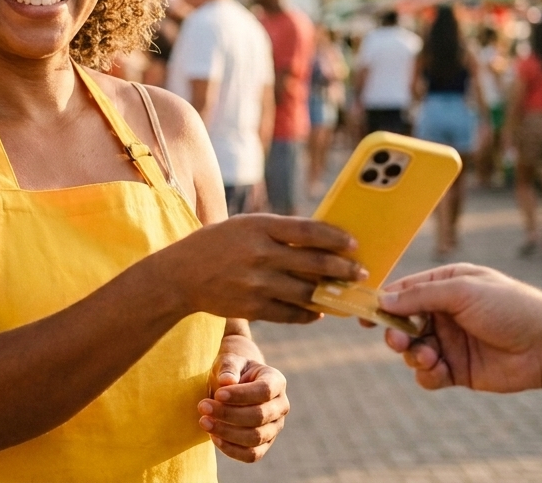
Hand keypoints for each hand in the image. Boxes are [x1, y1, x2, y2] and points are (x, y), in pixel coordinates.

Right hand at [159, 215, 364, 323]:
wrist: (180, 275)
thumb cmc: (218, 244)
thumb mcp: (245, 226)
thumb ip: (278, 231)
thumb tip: (322, 239)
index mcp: (259, 226)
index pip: (309, 230)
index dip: (336, 238)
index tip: (354, 244)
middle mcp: (260, 254)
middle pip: (314, 263)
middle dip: (343, 270)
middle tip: (360, 273)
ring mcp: (256, 283)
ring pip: (306, 292)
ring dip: (330, 295)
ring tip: (343, 294)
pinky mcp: (252, 308)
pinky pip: (291, 314)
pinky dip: (309, 314)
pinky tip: (318, 311)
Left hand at [198, 336, 288, 462]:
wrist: (231, 386)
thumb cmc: (231, 371)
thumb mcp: (228, 361)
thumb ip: (228, 368)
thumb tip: (227, 381)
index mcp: (276, 381)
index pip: (264, 391)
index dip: (241, 395)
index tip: (217, 394)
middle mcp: (281, 406)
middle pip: (259, 416)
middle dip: (228, 414)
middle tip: (202, 407)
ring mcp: (275, 427)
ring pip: (255, 438)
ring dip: (227, 432)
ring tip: (204, 421)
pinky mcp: (264, 444)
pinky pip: (252, 455)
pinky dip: (231, 449)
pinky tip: (213, 437)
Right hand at [376, 263, 541, 393]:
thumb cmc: (510, 307)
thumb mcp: (462, 291)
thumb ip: (420, 296)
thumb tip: (383, 299)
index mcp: (446, 286)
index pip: (405, 291)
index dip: (382, 302)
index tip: (362, 314)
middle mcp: (445, 313)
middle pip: (403, 323)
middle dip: (395, 332)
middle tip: (396, 339)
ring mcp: (450, 342)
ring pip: (413, 350)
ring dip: (413, 354)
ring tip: (427, 356)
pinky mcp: (458, 370)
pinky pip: (429, 374)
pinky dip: (427, 374)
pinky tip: (438, 370)